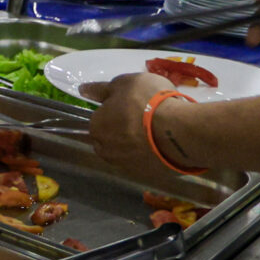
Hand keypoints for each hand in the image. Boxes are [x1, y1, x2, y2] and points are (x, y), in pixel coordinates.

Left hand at [82, 75, 204, 178]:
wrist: (177, 131)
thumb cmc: (148, 101)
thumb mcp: (124, 83)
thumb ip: (101, 89)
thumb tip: (82, 90)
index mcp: (97, 127)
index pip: (100, 119)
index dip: (115, 111)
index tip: (131, 106)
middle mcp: (106, 150)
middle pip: (110, 139)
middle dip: (122, 131)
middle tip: (143, 118)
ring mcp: (126, 166)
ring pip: (126, 153)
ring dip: (135, 144)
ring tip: (155, 132)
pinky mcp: (146, 176)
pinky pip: (144, 163)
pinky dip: (150, 155)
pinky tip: (163, 145)